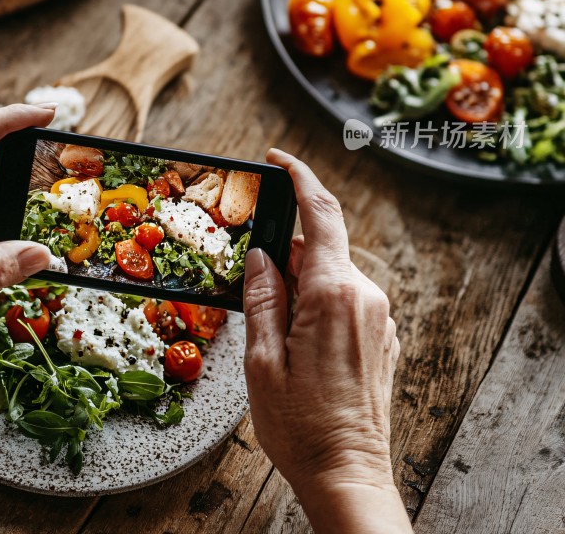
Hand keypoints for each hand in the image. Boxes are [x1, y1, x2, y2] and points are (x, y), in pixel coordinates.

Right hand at [244, 149, 408, 533]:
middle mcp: (364, 297)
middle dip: (284, 255)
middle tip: (254, 288)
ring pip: (329, 274)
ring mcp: (378, 316)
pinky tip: (299, 341)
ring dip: (299, 284)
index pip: (320, 214)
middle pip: (319, 248)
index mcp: (332, 294)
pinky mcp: (381, 334)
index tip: (278, 159)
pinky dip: (316, 301)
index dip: (299, 178)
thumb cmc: (301, 425)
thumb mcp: (262, 359)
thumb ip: (262, 296)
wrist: (347, 474)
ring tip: (275, 332)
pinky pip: (344, 297)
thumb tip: (261, 255)